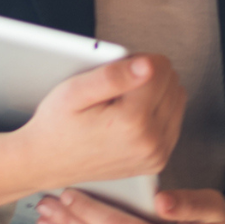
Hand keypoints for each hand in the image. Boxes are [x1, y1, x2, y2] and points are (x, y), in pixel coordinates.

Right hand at [13, 54, 185, 185]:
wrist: (47, 163)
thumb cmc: (57, 127)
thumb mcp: (74, 91)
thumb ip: (112, 75)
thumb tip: (147, 65)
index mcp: (132, 122)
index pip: (161, 68)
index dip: (137, 60)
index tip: (118, 69)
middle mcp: (150, 142)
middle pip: (173, 83)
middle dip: (149, 76)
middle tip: (117, 87)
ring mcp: (156, 155)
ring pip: (178, 101)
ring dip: (156, 93)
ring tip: (123, 101)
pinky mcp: (156, 162)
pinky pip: (174, 122)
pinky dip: (158, 112)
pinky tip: (132, 114)